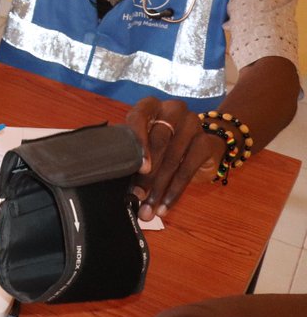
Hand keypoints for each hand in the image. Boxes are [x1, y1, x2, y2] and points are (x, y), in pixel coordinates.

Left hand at [127, 97, 224, 221]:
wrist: (202, 144)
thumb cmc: (162, 143)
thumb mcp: (144, 141)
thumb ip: (130, 149)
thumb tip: (110, 170)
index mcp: (150, 106)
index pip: (139, 118)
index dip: (138, 142)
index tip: (139, 166)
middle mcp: (172, 110)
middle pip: (158, 143)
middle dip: (146, 174)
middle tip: (136, 196)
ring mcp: (192, 124)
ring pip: (172, 161)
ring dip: (159, 189)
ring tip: (148, 209)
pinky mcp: (206, 142)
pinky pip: (188, 171)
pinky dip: (174, 192)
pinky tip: (165, 207)